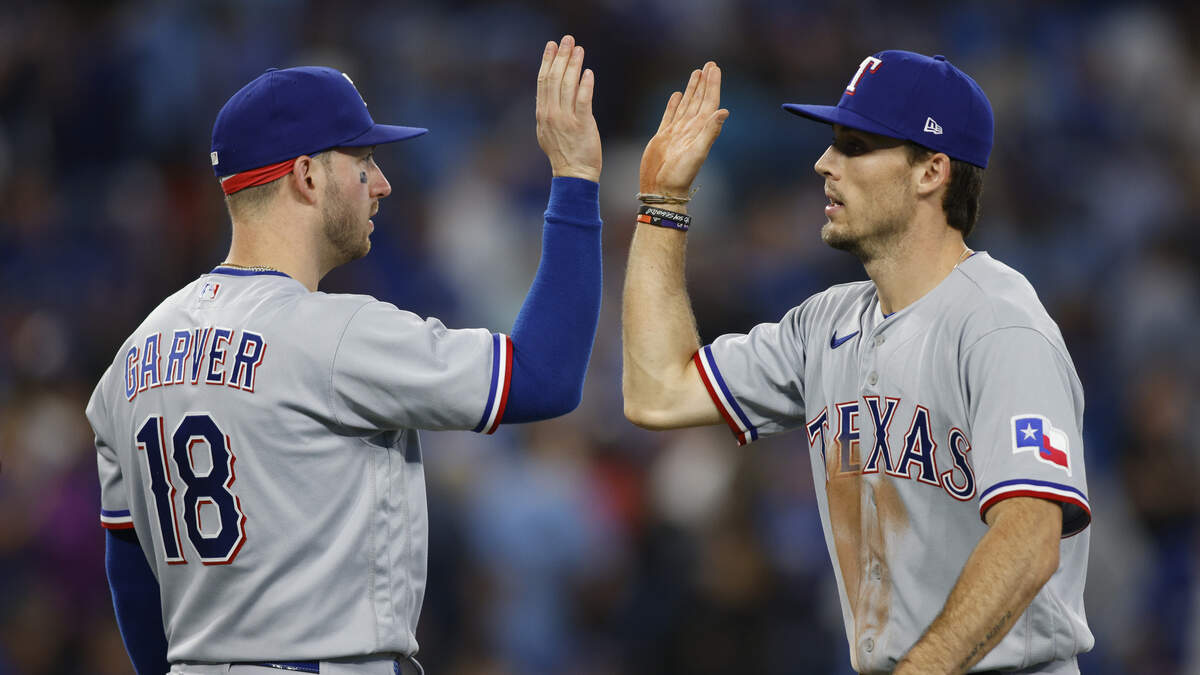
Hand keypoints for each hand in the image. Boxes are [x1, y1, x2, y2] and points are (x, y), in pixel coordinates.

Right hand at [536, 35, 601, 182]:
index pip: (543, 81)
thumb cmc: (565, 154)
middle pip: (554, 78)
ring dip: (573, 65)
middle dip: (561, 56)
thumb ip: (549, 112)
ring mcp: (565, 120)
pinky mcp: (581, 125)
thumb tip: (551, 95)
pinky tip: (588, 72)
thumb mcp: (548, 131)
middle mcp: (551, 114)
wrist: (574, 174)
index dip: (548, 61)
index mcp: (542, 114)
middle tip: (567, 40)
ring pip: (568, 86)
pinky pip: (582, 100)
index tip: (552, 45)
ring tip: (579, 49)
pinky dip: (584, 85)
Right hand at [639, 62, 728, 195]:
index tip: (715, 68)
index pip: (709, 101)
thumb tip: (724, 111)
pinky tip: (677, 95)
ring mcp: (677, 132)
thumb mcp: (697, 153)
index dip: (713, 84)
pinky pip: (670, 115)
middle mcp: (690, 129)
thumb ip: (710, 132)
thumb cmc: (679, 175)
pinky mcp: (663, 137)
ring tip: (695, 73)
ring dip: (692, 89)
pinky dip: (674, 104)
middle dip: (704, 82)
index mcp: (700, 129)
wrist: (661, 190)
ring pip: (686, 104)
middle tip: (709, 64)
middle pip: (700, 99)